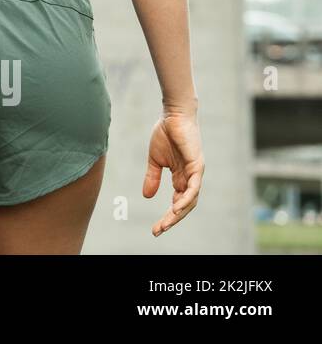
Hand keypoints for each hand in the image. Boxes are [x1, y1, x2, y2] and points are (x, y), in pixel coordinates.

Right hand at [143, 112, 203, 235]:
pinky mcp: (197, 166)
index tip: (155, 228)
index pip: (176, 202)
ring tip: (166, 223)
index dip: (167, 216)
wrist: (173, 115)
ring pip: (190, 200)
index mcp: (181, 177)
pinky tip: (176, 208)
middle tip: (158, 230)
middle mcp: (191, 178)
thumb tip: (147, 196)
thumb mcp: (154, 160)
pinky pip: (193, 188)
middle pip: (184, 205)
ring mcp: (195, 173)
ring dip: (178, 213)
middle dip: (171, 220)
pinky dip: (186, 199)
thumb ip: (152, 177)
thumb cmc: (165, 133)